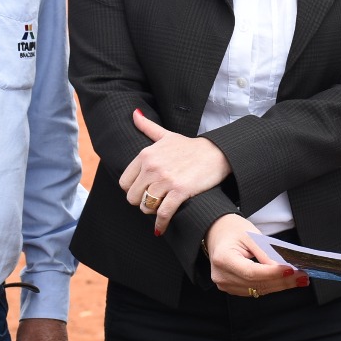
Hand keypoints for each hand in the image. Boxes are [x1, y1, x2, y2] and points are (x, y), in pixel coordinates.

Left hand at [120, 110, 230, 234]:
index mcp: (146, 155)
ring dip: (152, 211)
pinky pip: (163, 213)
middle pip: (132, 197)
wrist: (216, 153)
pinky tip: (161, 227)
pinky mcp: (180, 191)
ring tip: (159, 210)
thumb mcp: (166, 135)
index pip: (124, 182)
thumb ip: (147, 126)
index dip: (133, 189)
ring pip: (146, 206)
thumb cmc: (190, 146)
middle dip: (141, 202)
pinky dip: (161, 223)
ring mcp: (166, 179)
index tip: (142, 191)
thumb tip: (134, 113)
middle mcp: (153, 167)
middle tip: (153, 201)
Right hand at [204, 214, 307, 296]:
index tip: (291, 270)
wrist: (217, 232)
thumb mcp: (251, 235)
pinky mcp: (231, 288)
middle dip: (282, 281)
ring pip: (258, 290)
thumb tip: (284, 268)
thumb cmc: (233, 230)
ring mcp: (225, 284)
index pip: (251, 272)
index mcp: (223, 259)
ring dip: (280, 286)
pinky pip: (254, 290)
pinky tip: (285, 282)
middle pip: (256, 283)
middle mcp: (221, 276)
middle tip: (302, 276)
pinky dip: (271, 286)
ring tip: (299, 279)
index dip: (273, 273)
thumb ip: (266, 253)